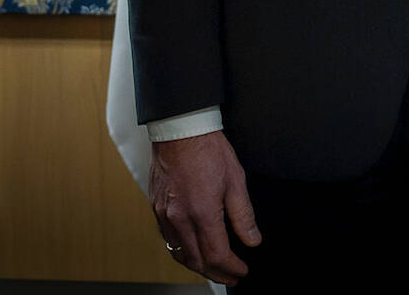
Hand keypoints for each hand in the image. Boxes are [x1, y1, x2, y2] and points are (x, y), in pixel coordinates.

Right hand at [148, 130, 259, 282]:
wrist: (180, 131)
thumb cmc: (209, 150)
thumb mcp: (236, 180)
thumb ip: (243, 215)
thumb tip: (253, 239)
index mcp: (201, 212)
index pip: (216, 254)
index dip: (231, 267)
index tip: (242, 271)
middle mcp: (178, 218)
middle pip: (196, 260)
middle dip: (216, 273)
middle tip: (231, 277)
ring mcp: (163, 215)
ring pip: (179, 254)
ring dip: (197, 266)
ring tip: (215, 269)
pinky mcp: (155, 209)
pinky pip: (168, 240)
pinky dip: (182, 251)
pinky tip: (193, 250)